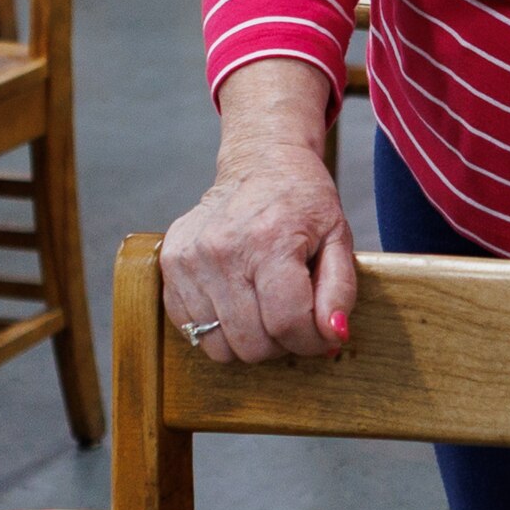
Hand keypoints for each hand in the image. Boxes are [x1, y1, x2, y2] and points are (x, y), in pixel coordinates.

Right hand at [161, 62, 353, 363]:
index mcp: (270, 240)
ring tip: (263, 310)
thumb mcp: (338, 237)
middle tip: (291, 318)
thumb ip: (340, 291)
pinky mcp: (170, 262)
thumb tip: (333, 335)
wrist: (260, 163)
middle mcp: (223, 249)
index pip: (288, 324)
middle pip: (252, 343)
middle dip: (281, 343)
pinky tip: (235, 302)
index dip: (311, 342)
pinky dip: (216, 328)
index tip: (320, 335)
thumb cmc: (302, 201)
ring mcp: (190, 257)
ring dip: (247, 340)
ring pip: (219, 346)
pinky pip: (190, 328)